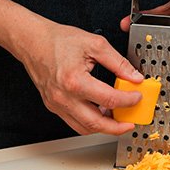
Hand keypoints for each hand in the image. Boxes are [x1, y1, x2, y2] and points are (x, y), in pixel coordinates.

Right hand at [21, 23, 143, 134]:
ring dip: (103, 128)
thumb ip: (118, 62)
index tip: (136, 97)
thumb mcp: (95, 44)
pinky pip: (74, 123)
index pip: (109, 99)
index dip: (128, 101)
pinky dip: (90, 123)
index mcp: (74, 81)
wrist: (32, 41)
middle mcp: (64, 97)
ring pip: (84, 128)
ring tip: (116, 119)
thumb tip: (134, 77)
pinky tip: (99, 113)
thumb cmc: (58, 40)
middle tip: (129, 124)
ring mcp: (57, 104)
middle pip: (95, 124)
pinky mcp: (53, 106)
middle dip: (117, 128)